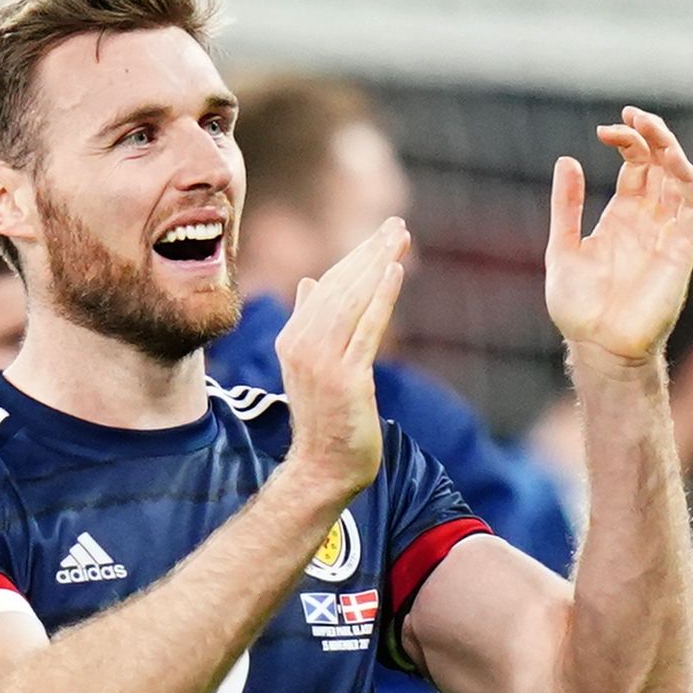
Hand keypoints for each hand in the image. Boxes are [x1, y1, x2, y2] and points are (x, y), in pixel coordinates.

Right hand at [274, 215, 407, 507]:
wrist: (323, 467)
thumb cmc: (324, 418)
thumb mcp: (310, 365)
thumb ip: (309, 323)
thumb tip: (310, 283)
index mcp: (293, 337)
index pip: (328, 286)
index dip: (355, 257)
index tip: (381, 235)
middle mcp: (303, 344)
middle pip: (341, 287)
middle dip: (369, 252)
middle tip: (396, 225)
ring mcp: (323, 361)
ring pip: (353, 301)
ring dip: (377, 265)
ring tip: (399, 237)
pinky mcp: (347, 379)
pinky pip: (366, 329)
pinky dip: (380, 297)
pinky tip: (394, 271)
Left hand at [544, 107, 692, 364]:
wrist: (599, 347)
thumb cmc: (580, 309)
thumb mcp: (563, 248)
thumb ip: (567, 206)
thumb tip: (568, 160)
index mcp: (622, 218)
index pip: (635, 167)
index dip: (627, 142)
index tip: (607, 129)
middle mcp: (648, 221)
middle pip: (660, 166)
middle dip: (650, 136)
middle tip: (631, 114)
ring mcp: (667, 234)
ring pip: (680, 179)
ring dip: (669, 150)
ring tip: (650, 126)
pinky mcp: (682, 250)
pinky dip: (686, 179)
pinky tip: (670, 160)